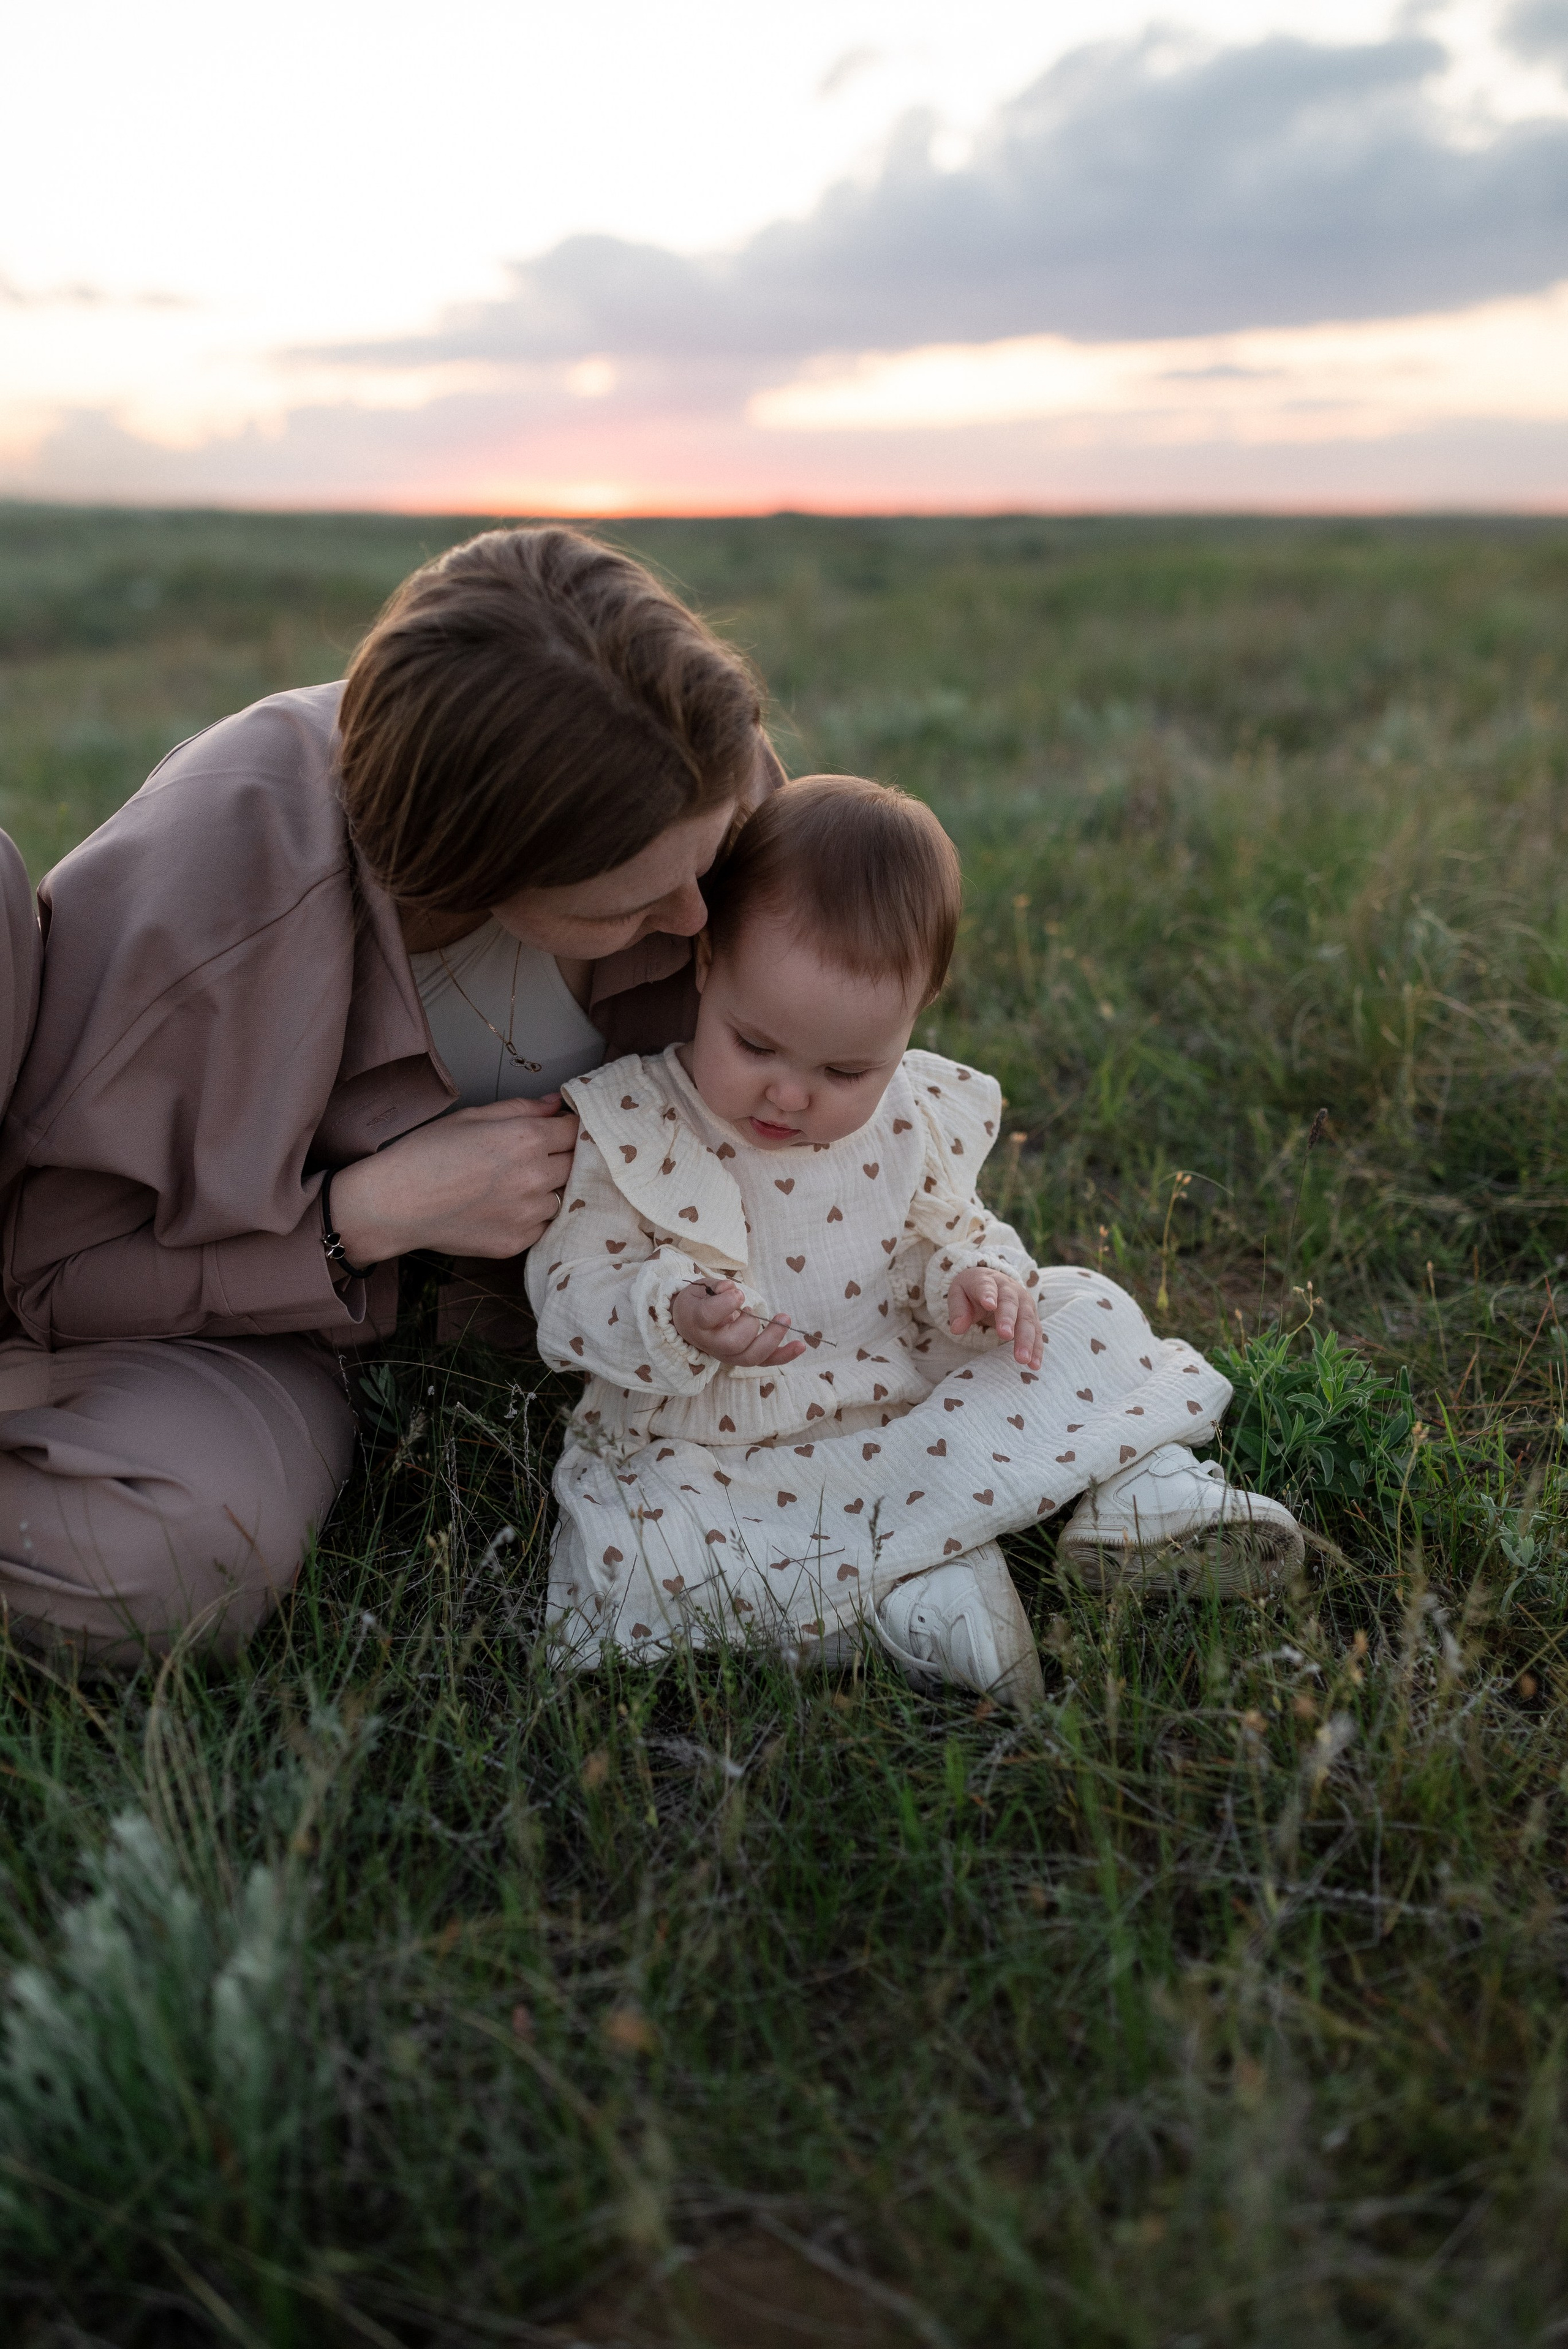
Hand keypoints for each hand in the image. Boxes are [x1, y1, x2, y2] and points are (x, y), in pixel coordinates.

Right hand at [326, 1095, 578, 1264]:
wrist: (395, 1204)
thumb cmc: (426, 1154)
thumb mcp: (472, 1117)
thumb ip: (521, 1108)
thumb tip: (555, 1104)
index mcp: (526, 1138)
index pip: (574, 1130)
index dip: (566, 1128)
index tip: (557, 1131)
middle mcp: (535, 1177)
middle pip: (575, 1164)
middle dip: (561, 1157)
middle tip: (532, 1157)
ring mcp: (528, 1213)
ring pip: (561, 1197)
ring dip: (547, 1189)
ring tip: (512, 1184)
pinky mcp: (517, 1242)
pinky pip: (541, 1225)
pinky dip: (530, 1216)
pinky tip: (502, 1207)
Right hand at [671, 1280, 805, 1365]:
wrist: (688, 1324)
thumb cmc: (700, 1302)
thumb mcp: (703, 1287)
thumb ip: (718, 1287)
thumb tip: (731, 1289)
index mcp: (696, 1320)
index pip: (708, 1316)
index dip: (726, 1304)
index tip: (738, 1294)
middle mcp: (711, 1343)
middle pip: (734, 1343)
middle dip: (751, 1324)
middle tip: (753, 1309)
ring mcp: (727, 1354)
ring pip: (751, 1357)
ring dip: (772, 1339)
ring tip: (784, 1318)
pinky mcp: (742, 1358)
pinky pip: (764, 1361)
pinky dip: (784, 1355)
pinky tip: (800, 1346)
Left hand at [948, 1266, 1043, 1367]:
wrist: (992, 1282)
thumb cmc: (972, 1291)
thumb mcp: (958, 1294)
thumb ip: (958, 1310)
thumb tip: (957, 1329)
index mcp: (987, 1280)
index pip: (987, 1286)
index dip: (988, 1294)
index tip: (989, 1304)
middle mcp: (1009, 1289)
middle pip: (1011, 1303)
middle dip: (1009, 1319)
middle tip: (1006, 1335)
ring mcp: (1023, 1302)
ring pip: (1027, 1319)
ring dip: (1026, 1339)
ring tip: (1023, 1358)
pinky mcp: (1032, 1316)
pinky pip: (1036, 1331)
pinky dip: (1036, 1348)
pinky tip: (1034, 1364)